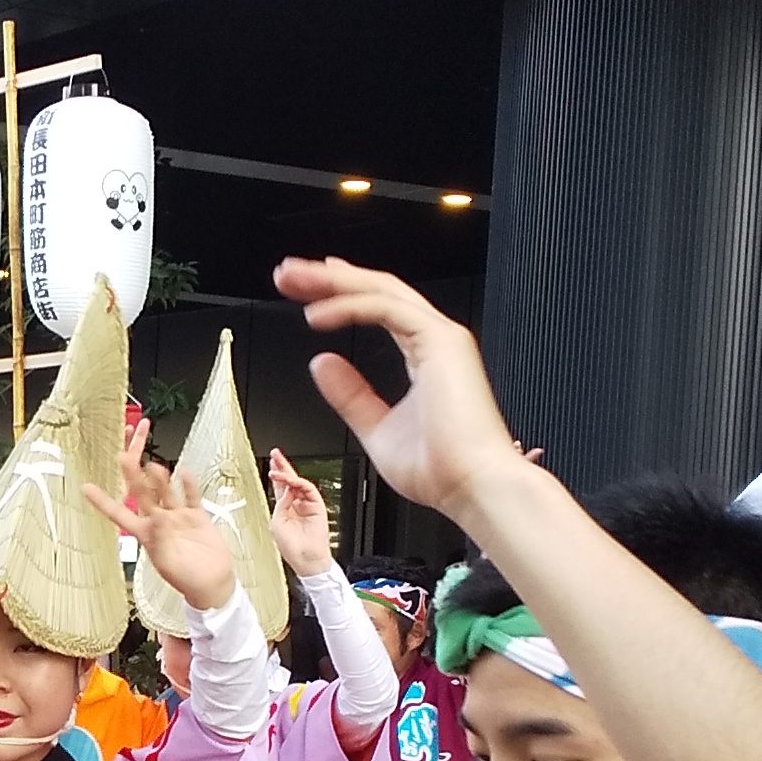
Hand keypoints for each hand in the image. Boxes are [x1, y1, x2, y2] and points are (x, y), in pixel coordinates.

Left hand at [85, 452, 236, 614]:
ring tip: (153, 465)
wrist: (212, 583)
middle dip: (133, 478)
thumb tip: (157, 517)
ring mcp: (178, 517)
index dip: (102, 502)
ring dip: (159, 479)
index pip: (118, 514)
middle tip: (124, 458)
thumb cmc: (187, 580)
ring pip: (165, 492)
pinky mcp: (197, 516)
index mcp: (146, 534)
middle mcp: (160, 522)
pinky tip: (184, 472)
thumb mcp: (168, 562)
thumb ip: (161, 537)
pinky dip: (188, 485)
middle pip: (142, 495)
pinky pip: (191, 496)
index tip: (87, 488)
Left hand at [267, 448, 334, 579]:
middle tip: (276, 454)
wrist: (306, 559)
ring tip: (278, 469)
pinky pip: (308, 490)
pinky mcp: (317, 506)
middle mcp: (296, 504)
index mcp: (285, 509)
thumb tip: (285, 490)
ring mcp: (306, 504)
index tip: (271, 462)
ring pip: (298, 483)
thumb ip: (280, 504)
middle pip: (289, 481)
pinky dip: (298, 484)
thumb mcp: (277, 523)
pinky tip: (290, 482)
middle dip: (282, 466)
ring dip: (287, 474)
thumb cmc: (291, 547)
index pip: (280, 487)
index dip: (275, 474)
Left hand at [275, 258, 521, 527]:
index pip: (379, 309)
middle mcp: (435, 339)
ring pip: (381, 290)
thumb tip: (321, 364)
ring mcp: (441, 336)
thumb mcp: (377, 429)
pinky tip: (316, 314)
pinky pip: (386, 309)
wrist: (473, 487)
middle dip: (329, 278)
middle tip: (288, 273)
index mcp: (425, 356)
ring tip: (293, 279)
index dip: (343, 294)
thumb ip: (351, 395)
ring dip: (333, 281)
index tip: (308, 291)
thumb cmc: (441, 471)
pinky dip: (348, 307)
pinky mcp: (442, 340)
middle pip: (377, 290)